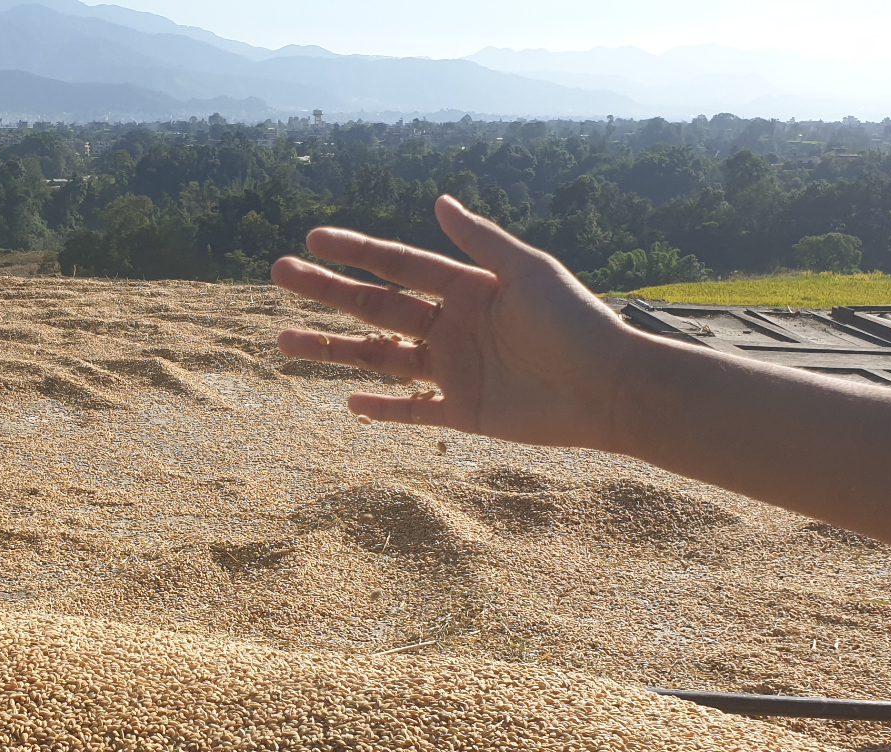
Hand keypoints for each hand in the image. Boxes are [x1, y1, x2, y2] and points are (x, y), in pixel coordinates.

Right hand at [272, 195, 647, 451]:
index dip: (356, 251)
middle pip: (375, 306)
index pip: (398, 265)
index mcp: (467, 288)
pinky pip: (413, 411)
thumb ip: (482, 240)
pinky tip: (348, 401)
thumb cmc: (577, 322)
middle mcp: (453, 326)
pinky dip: (382, 409)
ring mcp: (454, 370)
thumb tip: (437, 200)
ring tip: (283, 341)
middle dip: (327, 292)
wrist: (612, 388)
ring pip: (379, 357)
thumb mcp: (528, 271)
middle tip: (279, 275)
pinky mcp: (464, 412)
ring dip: (331, 349)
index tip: (313, 239)